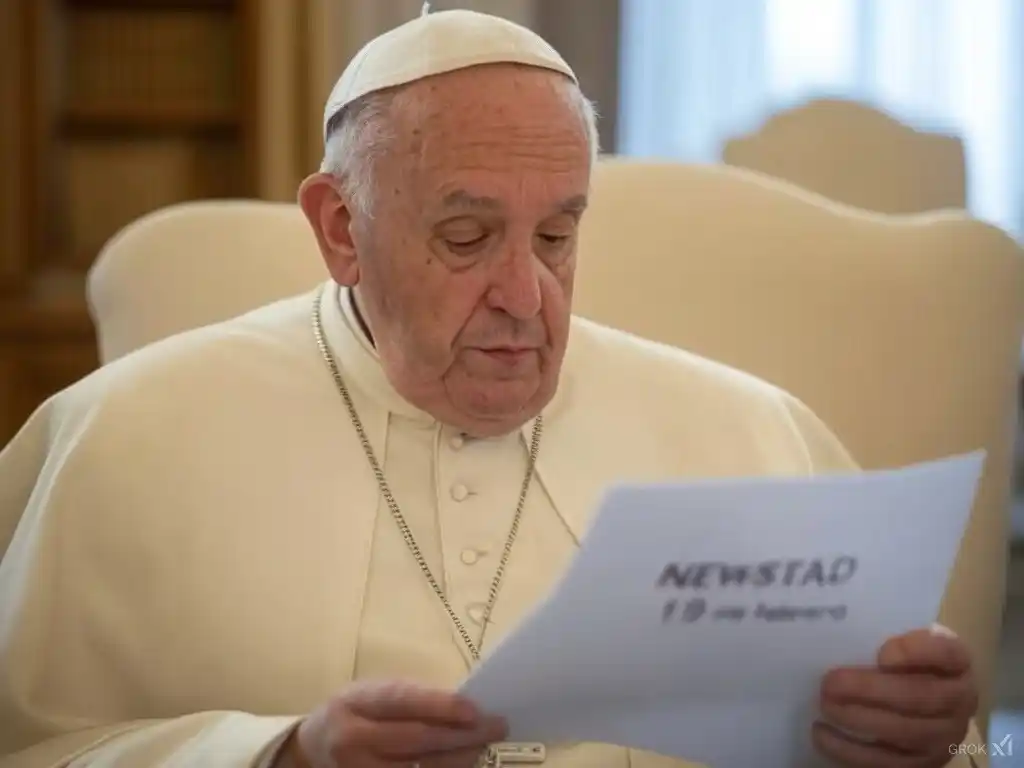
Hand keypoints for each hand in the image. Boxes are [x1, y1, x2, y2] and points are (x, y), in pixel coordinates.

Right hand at [274, 680, 506, 767]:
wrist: (314, 745)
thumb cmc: (355, 710)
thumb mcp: (374, 692)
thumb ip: (412, 698)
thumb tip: (463, 705)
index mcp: (357, 702)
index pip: (402, 702)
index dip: (439, 707)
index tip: (474, 710)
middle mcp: (353, 740)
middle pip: (414, 741)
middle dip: (460, 735)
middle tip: (495, 727)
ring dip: (457, 759)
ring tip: (482, 746)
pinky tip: (461, 764)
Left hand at [814, 625, 976, 766]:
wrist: (931, 706)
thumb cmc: (909, 664)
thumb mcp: (908, 641)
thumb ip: (889, 635)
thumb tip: (851, 636)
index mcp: (957, 663)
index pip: (946, 653)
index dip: (915, 652)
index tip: (882, 653)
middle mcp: (960, 702)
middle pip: (919, 696)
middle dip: (869, 689)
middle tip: (830, 682)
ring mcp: (945, 737)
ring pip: (903, 732)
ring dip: (858, 719)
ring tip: (826, 705)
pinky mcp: (923, 764)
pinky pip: (887, 762)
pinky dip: (850, 750)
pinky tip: (823, 734)